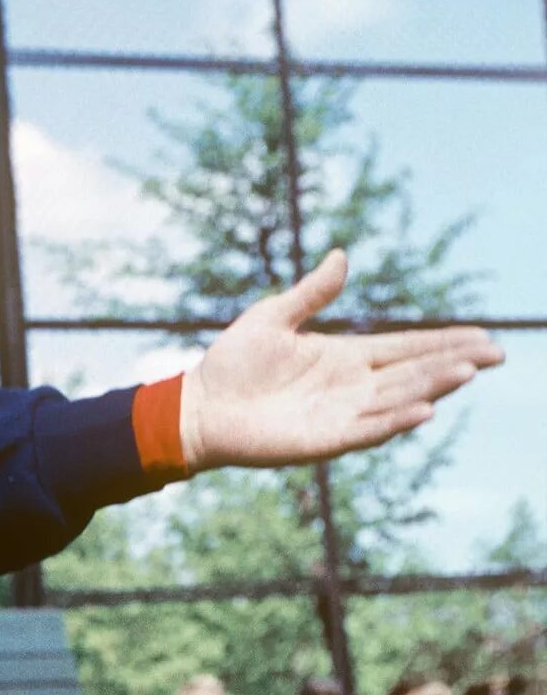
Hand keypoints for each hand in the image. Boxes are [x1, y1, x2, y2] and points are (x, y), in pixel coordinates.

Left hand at [177, 250, 501, 470]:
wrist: (197, 405)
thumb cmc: (232, 363)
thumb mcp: (273, 317)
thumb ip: (312, 293)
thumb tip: (341, 255)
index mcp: (346, 356)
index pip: (407, 347)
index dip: (445, 342)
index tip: (484, 337)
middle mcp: (352, 386)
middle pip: (414, 372)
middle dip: (454, 363)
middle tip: (497, 354)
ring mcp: (340, 414)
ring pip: (398, 399)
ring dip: (433, 387)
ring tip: (468, 372)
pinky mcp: (323, 439)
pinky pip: (367, 429)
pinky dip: (395, 420)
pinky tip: (424, 410)